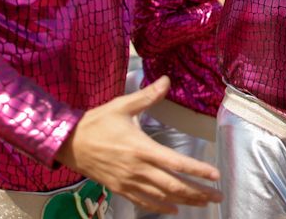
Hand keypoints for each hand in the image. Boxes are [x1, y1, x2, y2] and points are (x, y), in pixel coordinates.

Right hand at [55, 77, 221, 213]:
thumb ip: (147, 96)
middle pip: (174, 185)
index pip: (176, 162)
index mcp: (141, 148)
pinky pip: (144, 202)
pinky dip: (160, 207)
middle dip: (198, 192)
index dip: (198, 170)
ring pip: (162, 196)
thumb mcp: (122, 106)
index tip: (216, 175)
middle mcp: (137, 169)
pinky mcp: (119, 189)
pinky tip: (174, 209)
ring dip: (185, 201)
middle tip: (218, 196)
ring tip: (203, 203)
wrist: (67, 144)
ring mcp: (128, 182)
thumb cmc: (96, 123)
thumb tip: (166, 79)